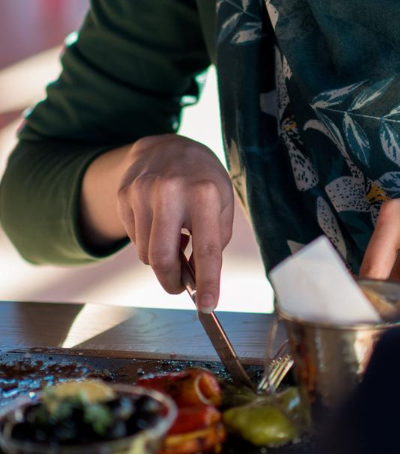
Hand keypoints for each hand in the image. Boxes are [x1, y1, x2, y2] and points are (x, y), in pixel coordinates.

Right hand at [116, 135, 234, 309]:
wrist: (167, 147)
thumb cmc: (202, 180)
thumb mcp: (222, 203)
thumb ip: (214, 241)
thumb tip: (198, 279)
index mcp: (204, 194)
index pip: (206, 248)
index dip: (208, 281)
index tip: (209, 306)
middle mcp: (170, 191)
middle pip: (163, 258)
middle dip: (172, 282)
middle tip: (180, 287)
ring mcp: (142, 192)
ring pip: (145, 253)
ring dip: (160, 257)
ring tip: (174, 238)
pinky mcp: (123, 195)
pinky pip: (134, 239)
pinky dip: (147, 241)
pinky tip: (158, 222)